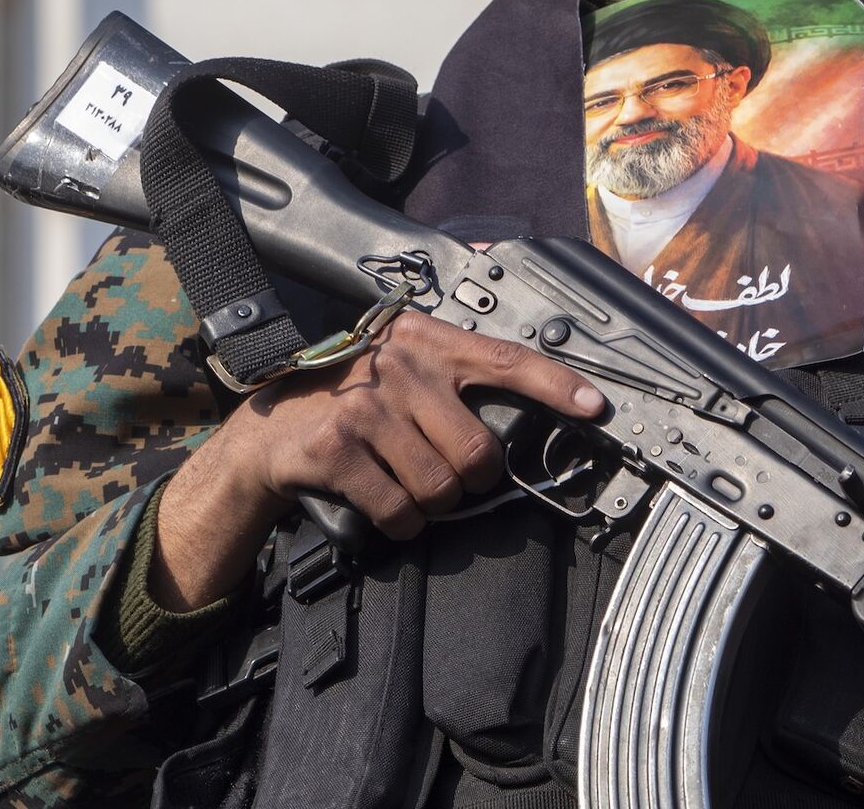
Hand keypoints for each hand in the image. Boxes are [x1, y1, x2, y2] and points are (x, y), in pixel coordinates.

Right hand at [153, 309, 604, 608]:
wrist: (269, 431)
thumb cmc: (350, 401)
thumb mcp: (404, 371)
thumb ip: (455, 381)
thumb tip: (526, 417)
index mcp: (425, 340)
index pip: (505, 359)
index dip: (556, 385)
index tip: (594, 405)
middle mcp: (400, 365)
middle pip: (479, 451)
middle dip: (469, 479)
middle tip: (443, 473)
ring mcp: (366, 406)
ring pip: (442, 488)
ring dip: (431, 505)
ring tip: (404, 484)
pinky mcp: (338, 449)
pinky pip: (401, 511)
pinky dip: (399, 523)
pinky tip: (381, 505)